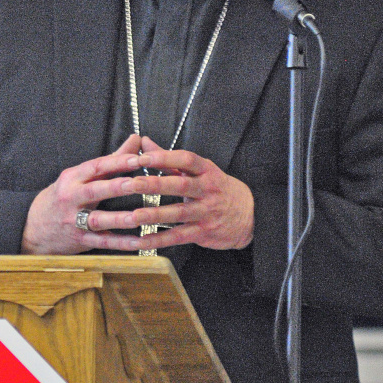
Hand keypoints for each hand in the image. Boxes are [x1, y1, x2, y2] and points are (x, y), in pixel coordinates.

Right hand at [20, 134, 148, 254]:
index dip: (118, 162)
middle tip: (138, 183)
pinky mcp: (80, 240)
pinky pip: (102, 242)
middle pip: (95, 191)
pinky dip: (120, 243)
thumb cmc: (63, 197)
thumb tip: (136, 140)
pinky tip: (139, 243)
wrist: (34, 228)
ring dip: (119, 219)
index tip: (139, 158)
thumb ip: (111, 160)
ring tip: (139, 217)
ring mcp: (74, 220)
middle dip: (116, 187)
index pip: (96, 166)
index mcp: (72, 178)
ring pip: (97, 219)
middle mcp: (71, 198)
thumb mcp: (79, 176)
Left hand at [120, 136, 253, 250]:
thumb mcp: (199, 170)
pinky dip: (161, 239)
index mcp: (206, 170)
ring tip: (134, 216)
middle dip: (155, 185)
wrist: (250, 215)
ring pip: (179, 212)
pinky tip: (143, 240)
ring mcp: (207, 212)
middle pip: (181, 185)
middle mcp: (208, 189)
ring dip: (155, 215)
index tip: (142, 158)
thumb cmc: (217, 188)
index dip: (164, 158)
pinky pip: (179, 236)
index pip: (186, 160)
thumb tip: (144, 142)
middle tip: (132, 184)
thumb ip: (169, 159)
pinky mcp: (204, 232)